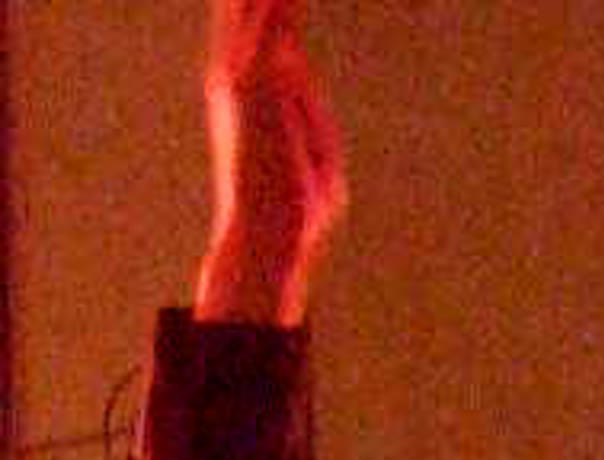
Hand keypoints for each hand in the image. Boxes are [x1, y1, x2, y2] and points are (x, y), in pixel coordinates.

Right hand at [196, 0, 347, 323]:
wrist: (272, 239)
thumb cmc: (297, 211)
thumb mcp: (315, 152)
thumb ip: (304, 106)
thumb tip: (296, 66)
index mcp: (249, 88)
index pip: (261, 18)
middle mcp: (235, 72)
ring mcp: (239, 74)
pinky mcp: (251, 82)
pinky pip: (268, 16)